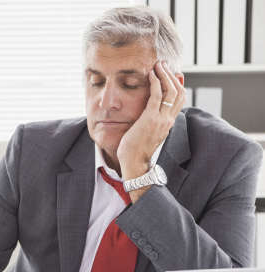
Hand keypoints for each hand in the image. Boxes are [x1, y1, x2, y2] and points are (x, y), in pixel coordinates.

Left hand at [116, 61, 184, 199]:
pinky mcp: (150, 119)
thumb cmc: (136, 150)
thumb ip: (151, 122)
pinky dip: (155, 82)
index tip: (171, 73)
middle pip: (179, 92)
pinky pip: (156, 96)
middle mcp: (168, 120)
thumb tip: (147, 114)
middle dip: (172, 76)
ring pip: (170, 91)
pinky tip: (150, 74)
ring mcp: (160, 119)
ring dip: (164, 75)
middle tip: (164, 64)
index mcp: (168, 123)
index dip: (178, 84)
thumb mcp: (147, 133)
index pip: (180, 99)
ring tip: (158, 65)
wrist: (134, 163)